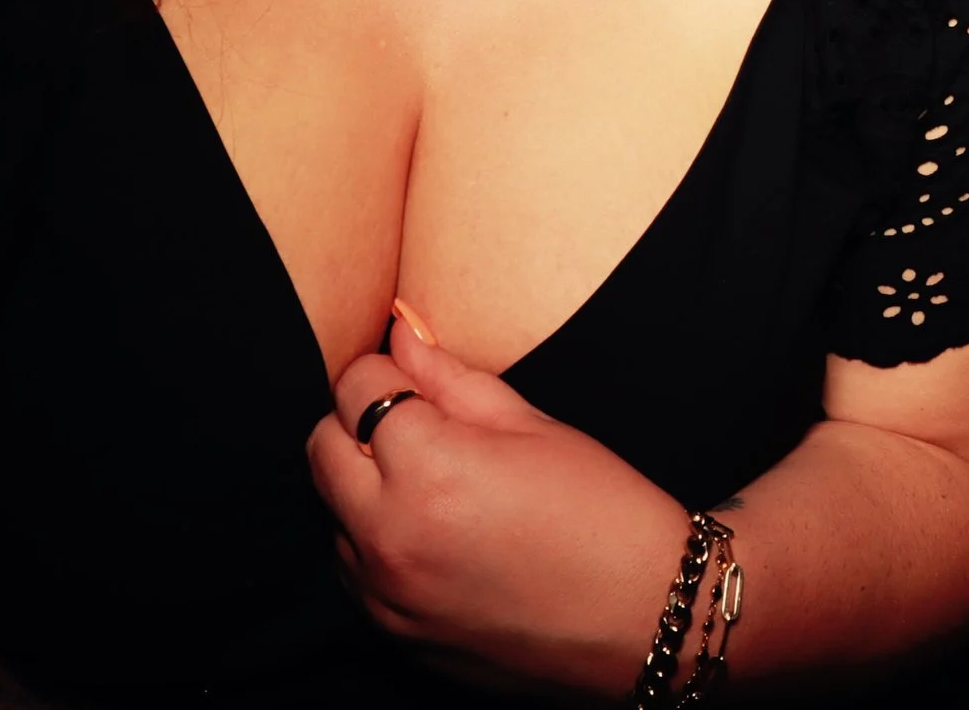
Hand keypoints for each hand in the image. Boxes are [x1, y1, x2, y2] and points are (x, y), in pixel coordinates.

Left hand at [307, 301, 686, 694]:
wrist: (646, 618)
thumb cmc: (605, 513)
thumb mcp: (532, 425)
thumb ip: (450, 377)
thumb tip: (401, 333)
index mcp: (429, 470)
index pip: (356, 387)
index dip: (387, 369)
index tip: (416, 376)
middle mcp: (390, 536)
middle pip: (322, 445)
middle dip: (360, 419)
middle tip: (421, 422)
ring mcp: (385, 595)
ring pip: (332, 510)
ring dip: (364, 485)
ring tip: (439, 486)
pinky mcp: (393, 635)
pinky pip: (354, 569)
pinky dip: (378, 542)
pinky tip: (439, 535)